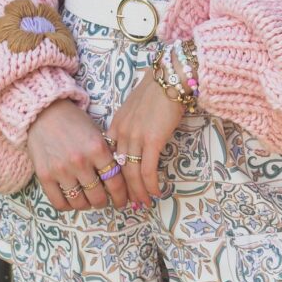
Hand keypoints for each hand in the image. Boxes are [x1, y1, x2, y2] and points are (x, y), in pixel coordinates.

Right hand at [26, 98, 128, 211]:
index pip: (115, 182)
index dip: (121, 196)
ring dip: (86, 205)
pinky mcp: (45, 176)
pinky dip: (68, 206)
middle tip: (103, 200)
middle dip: (103, 202)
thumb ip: (108, 154)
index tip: (122, 201)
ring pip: (80, 203)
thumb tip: (120, 178)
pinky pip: (60, 203)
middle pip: (98, 197)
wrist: (44, 113)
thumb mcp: (97, 133)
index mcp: (97, 148)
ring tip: (88, 200)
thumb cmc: (74, 122)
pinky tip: (72, 200)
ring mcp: (61, 170)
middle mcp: (80, 161)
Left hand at [105, 62, 185, 207]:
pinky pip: (148, 170)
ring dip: (139, 192)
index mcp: (116, 125)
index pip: (111, 157)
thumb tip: (137, 141)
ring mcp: (136, 137)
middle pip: (120, 169)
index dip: (115, 175)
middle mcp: (122, 133)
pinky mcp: (152, 140)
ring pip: (133, 173)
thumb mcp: (136, 108)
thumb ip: (132, 124)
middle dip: (125, 190)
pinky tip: (156, 192)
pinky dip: (151, 185)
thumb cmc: (157, 90)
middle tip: (130, 204)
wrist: (170, 77)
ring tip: (144, 203)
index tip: (120, 188)